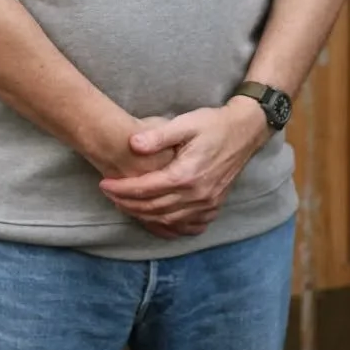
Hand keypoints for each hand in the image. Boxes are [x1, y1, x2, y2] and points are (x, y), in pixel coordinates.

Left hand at [99, 99, 269, 238]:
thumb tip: (132, 143)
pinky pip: (188, 225)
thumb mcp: (185, 122)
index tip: (104, 184)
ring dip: (144, 215)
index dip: (122, 189)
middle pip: (153, 208)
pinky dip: (169, 226)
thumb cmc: (213, 124)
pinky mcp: (214, 205)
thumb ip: (157, 135)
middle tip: (109, 195)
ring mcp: (208, 203)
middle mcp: (197, 194)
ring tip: (125, 205)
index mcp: (186, 174)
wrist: (245, 131)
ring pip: (168, 220)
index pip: (146, 189)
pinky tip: (157, 220)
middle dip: (127, 204)